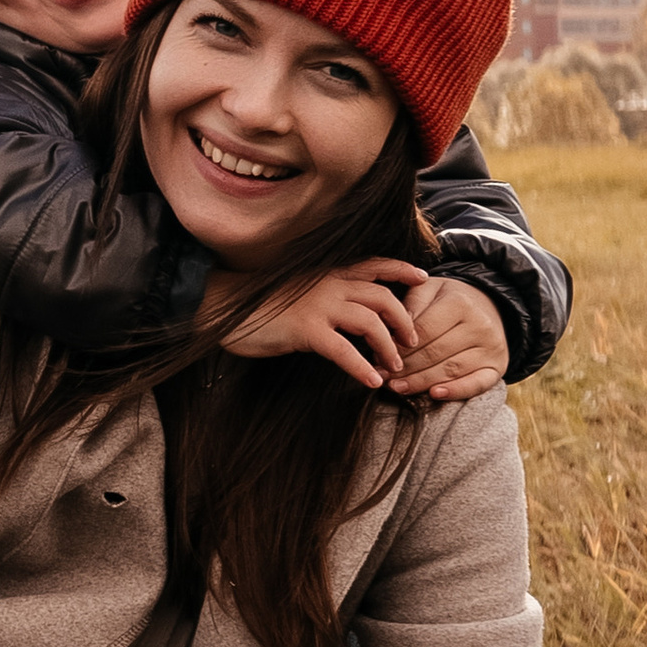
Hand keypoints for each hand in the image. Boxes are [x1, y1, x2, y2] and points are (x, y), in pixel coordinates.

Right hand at [212, 257, 423, 388]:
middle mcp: (328, 284)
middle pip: (383, 297)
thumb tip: (350, 310)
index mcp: (328, 272)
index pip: (374, 264)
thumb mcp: (299, 291)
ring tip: (394, 367)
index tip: (422, 279)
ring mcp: (319, 306)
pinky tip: (371, 382)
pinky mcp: (306, 330)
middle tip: (410, 343)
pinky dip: (362, 368)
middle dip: (404, 320)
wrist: (224, 308)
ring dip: (388, 347)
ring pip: (371, 322)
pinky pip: (345, 351)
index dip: (401, 270)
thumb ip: (326, 294)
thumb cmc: (260, 305)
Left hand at [382, 274, 507, 401]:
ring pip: (450, 369)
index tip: (378, 357)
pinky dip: (456, 391)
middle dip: (405, 367)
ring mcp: (491, 347)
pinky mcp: (498, 366)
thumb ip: (409, 306)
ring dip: (420, 382)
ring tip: (397, 387)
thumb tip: (392, 334)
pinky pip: (477, 384)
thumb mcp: (428, 290)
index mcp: (460, 302)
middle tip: (382, 376)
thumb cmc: (449, 299)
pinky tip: (434, 394)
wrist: (488, 305)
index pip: (423, 331)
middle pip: (434, 352)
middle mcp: (480, 325)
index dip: (399, 347)